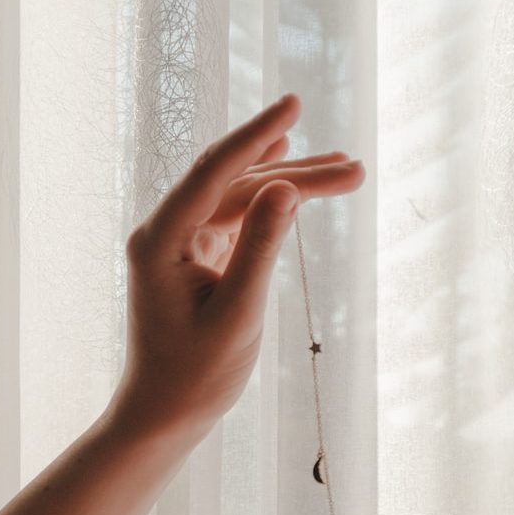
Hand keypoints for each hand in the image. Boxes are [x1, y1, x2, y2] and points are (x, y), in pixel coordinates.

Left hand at [108, 93, 364, 436]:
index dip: (256, 135)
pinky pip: (234, 217)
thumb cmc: (195, 374)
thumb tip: (285, 186)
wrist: (165, 412)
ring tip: (346, 174)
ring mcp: (179, 241)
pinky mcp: (195, 254)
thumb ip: (260, 248)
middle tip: (354, 169)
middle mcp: (164, 231)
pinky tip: (288, 176)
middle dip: (295, 174)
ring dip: (288, 187)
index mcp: (159, 240)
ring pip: (239, 199)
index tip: (294, 102)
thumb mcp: (238, 314)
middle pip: (235, 184)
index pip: (214, 172)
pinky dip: (267, 202)